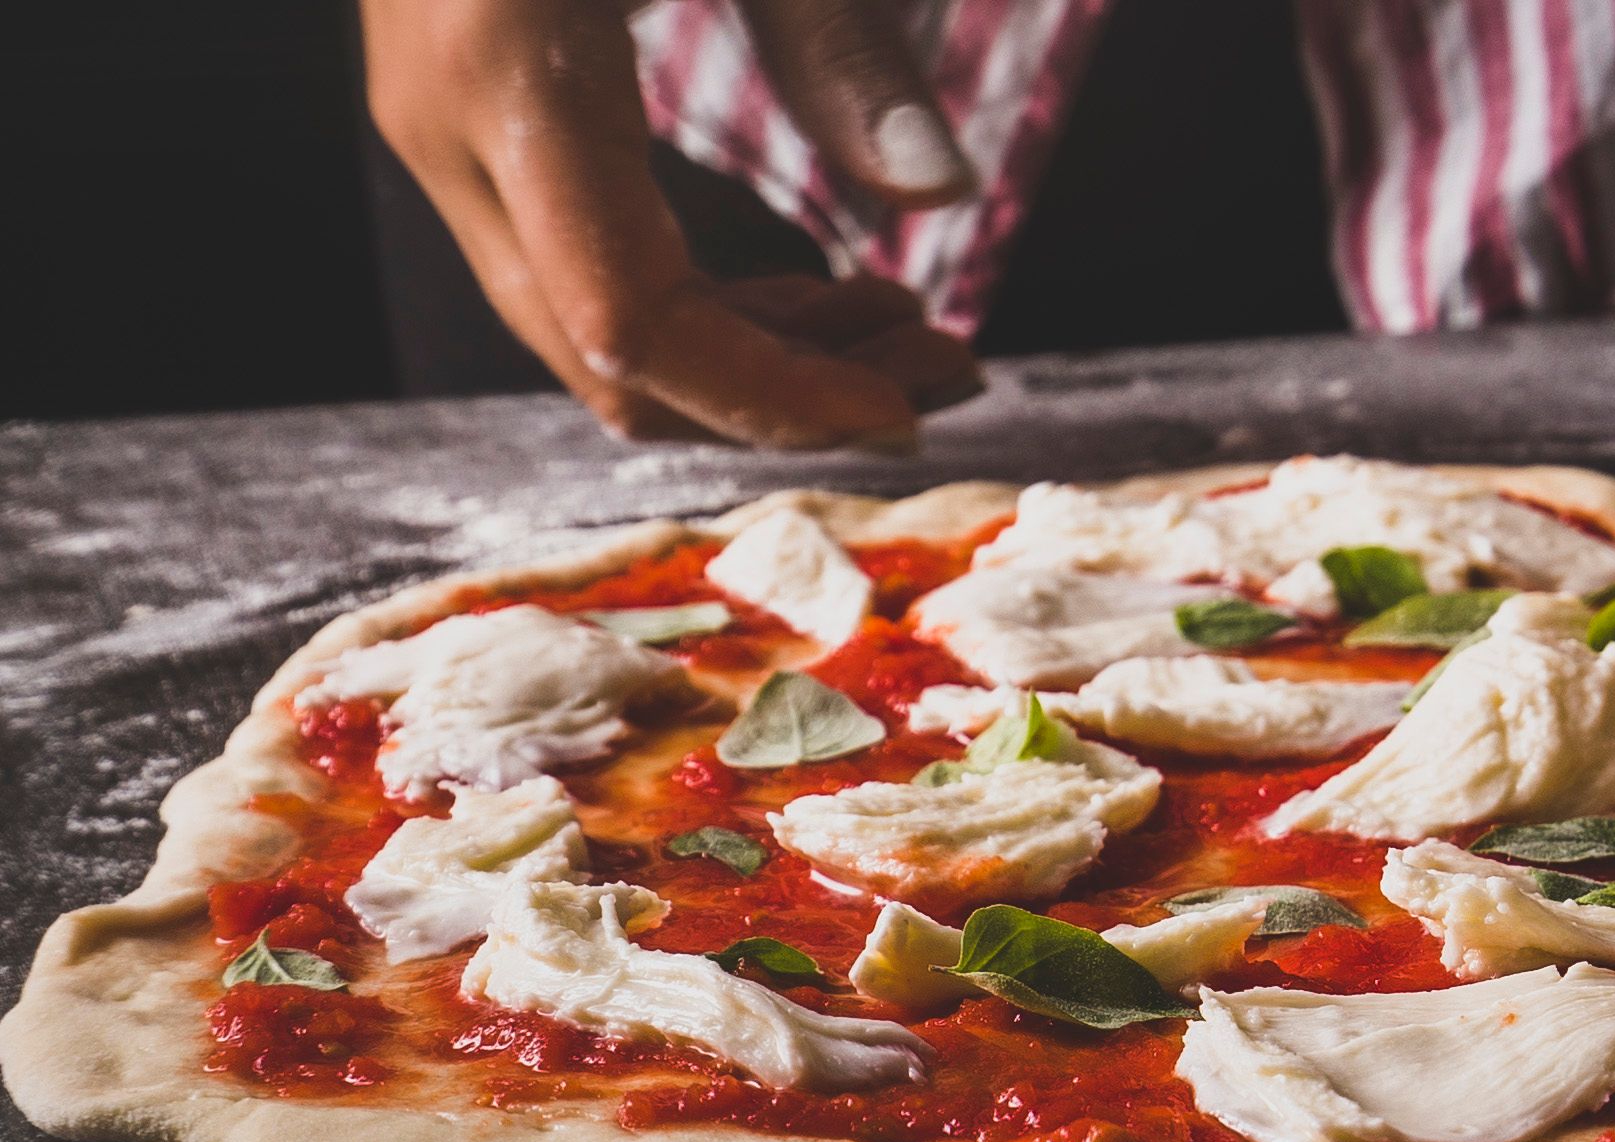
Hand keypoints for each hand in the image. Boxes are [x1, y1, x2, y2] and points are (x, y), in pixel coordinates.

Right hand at [362, 0, 988, 446]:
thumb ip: (838, 39)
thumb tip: (941, 192)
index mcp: (505, 73)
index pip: (640, 329)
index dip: (782, 398)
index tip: (922, 403)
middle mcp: (444, 126)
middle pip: (612, 362)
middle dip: (792, 392)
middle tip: (952, 361)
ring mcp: (437, 124)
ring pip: (591, 331)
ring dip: (759, 356)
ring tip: (910, 325)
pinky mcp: (462, 109)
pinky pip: (581, 262)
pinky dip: (706, 300)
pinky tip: (827, 280)